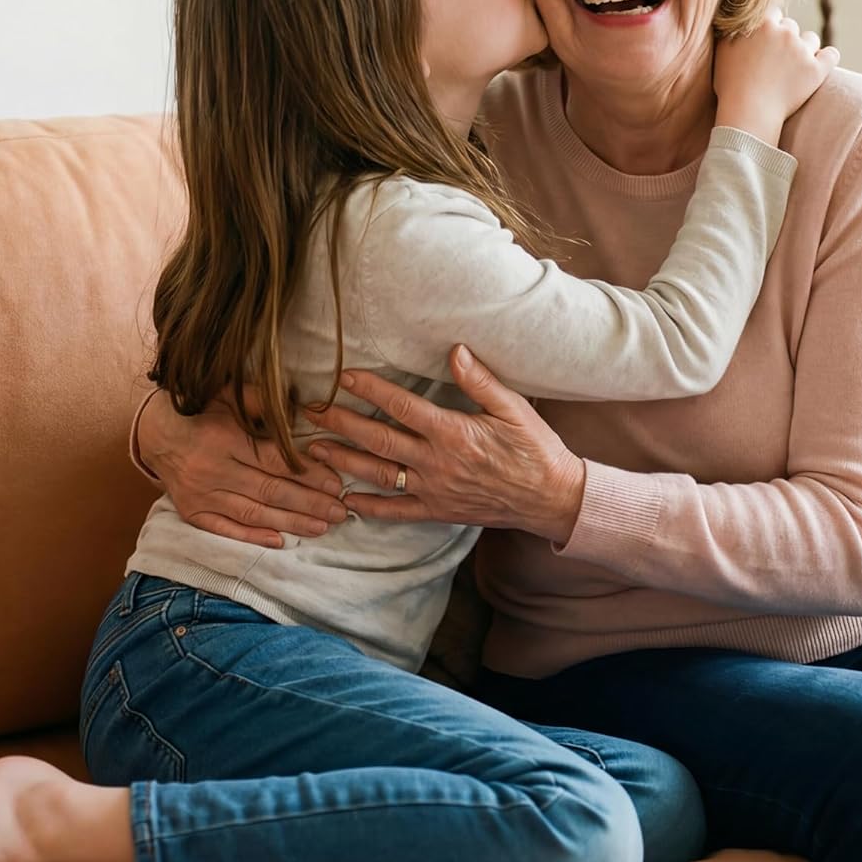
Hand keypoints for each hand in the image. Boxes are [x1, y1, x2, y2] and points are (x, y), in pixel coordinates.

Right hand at [137, 386, 348, 548]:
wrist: (153, 431)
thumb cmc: (200, 409)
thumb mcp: (229, 394)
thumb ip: (264, 403)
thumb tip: (304, 411)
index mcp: (226, 439)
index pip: (276, 461)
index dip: (309, 473)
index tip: (336, 482)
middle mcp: (213, 471)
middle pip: (270, 491)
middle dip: (310, 503)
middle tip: (341, 511)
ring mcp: (201, 495)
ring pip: (253, 513)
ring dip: (291, 522)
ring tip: (323, 527)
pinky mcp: (192, 512)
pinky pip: (225, 529)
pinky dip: (253, 536)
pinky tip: (281, 541)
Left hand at [303, 346, 586, 542]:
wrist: (550, 498)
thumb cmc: (535, 448)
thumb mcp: (513, 407)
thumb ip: (480, 380)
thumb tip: (454, 350)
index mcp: (453, 432)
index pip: (401, 406)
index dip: (371, 389)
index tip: (345, 376)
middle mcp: (436, 462)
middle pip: (378, 440)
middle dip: (341, 423)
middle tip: (310, 411)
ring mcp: (433, 490)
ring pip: (378, 475)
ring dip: (343, 462)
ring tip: (314, 450)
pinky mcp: (436, 511)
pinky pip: (395, 511)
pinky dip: (368, 507)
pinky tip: (345, 500)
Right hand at [714, 11, 838, 144]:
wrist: (748, 112)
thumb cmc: (731, 85)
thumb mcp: (722, 49)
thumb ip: (733, 29)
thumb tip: (739, 21)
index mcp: (761, 23)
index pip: (773, 15)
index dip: (768, 29)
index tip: (765, 43)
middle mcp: (784, 31)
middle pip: (791, 26)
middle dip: (786, 39)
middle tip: (777, 59)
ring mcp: (802, 50)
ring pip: (811, 39)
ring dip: (805, 48)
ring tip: (794, 67)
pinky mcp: (816, 69)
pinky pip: (831, 55)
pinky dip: (827, 59)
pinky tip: (820, 65)